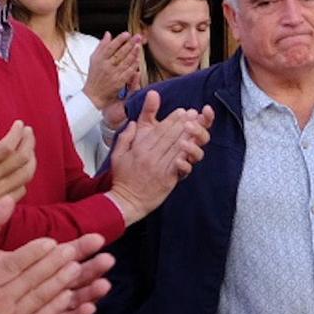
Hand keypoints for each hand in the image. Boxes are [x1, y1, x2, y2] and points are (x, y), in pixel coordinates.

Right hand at [0, 121, 36, 252]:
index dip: (16, 133)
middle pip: (21, 158)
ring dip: (31, 158)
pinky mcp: (0, 205)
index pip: (6, 146)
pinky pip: (21, 189)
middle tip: (28, 131)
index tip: (18, 124)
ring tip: (29, 148)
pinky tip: (21, 169)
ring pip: (26, 174)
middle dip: (28, 141)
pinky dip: (24, 177)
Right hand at [0, 200, 109, 313]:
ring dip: (61, 280)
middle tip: (74, 248)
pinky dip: (55, 307)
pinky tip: (68, 298)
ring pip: (41, 296)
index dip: (34, 251)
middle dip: (55, 261)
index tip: (50, 242)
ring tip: (78, 267)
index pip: (12, 264)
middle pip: (33, 277)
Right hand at [83, 32, 144, 109]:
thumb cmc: (94, 76)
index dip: (119, 40)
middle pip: (119, 53)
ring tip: (138, 45)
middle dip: (129, 44)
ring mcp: (113, 74)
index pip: (110, 47)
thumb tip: (108, 34)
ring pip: (125, 62)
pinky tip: (137, 59)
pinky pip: (128, 72)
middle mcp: (106, 66)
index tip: (127, 34)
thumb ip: (101, 46)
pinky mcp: (119, 82)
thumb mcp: (94, 59)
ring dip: (133, 53)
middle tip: (137, 37)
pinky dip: (133, 65)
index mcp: (99, 60)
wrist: (93, 95)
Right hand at [107, 92, 213, 224]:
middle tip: (192, 114)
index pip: (158, 130)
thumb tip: (133, 124)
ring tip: (196, 125)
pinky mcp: (167, 179)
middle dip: (182, 123)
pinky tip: (193, 146)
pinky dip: (187, 154)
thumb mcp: (117, 155)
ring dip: (188, 135)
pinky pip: (179, 163)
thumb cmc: (123, 179)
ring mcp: (159, 168)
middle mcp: (150, 157)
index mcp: (138, 149)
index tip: (181, 111)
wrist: (127, 202)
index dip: (171, 119)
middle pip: (169, 136)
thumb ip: (126, 137)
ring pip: (176, 147)